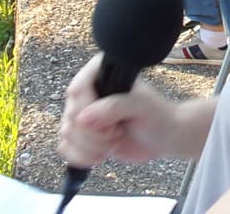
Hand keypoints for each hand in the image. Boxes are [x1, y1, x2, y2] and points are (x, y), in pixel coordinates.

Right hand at [57, 54, 178, 166]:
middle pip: (71, 116)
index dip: (89, 111)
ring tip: (115, 140)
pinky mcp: (80, 135)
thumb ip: (114, 107)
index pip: (77, 89)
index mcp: (101, 73)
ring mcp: (82, 114)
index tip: (110, 122)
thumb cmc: (157, 115)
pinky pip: (65, 149)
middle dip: (96, 134)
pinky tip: (102, 154)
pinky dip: (83, 157)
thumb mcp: (142, 106)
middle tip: (118, 132)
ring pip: (68, 134)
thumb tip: (81, 117)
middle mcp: (88, 92)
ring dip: (93, 147)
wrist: (163, 137)